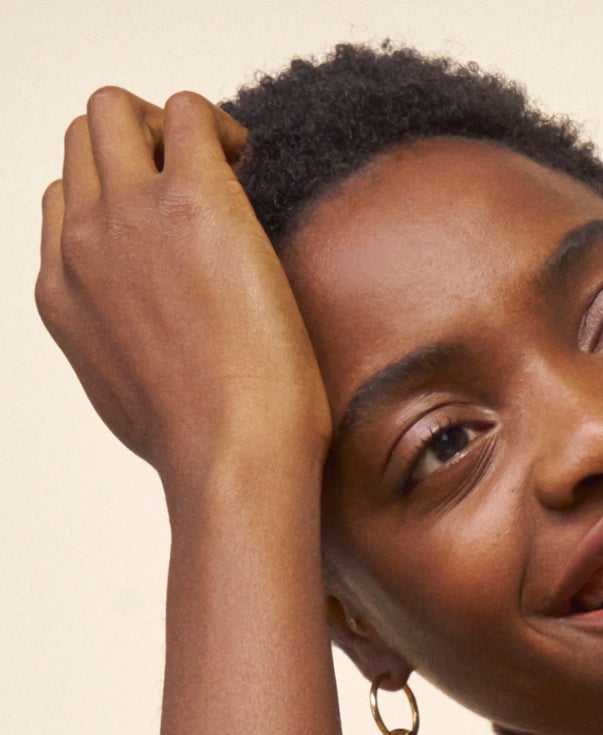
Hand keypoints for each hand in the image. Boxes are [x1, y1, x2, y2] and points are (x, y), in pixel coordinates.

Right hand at [35, 88, 331, 495]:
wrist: (231, 461)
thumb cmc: (206, 452)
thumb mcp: (131, 401)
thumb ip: (120, 354)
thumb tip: (151, 353)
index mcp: (62, 288)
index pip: (65, 200)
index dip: (117, 197)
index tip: (172, 227)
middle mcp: (82, 241)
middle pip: (83, 142)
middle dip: (138, 144)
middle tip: (202, 186)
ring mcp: (129, 216)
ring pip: (117, 112)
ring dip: (171, 126)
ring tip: (227, 173)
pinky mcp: (192, 203)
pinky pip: (187, 112)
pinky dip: (218, 125)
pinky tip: (249, 163)